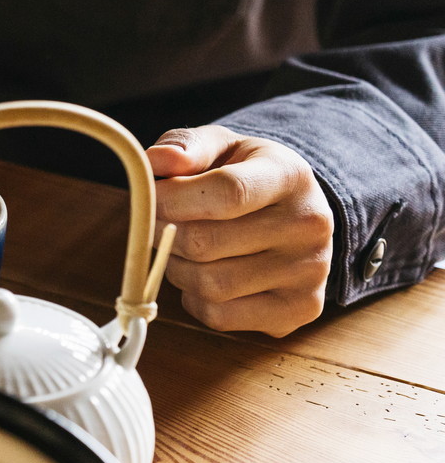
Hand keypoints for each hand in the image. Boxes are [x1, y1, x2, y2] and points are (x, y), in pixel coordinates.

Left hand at [148, 126, 335, 336]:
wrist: (293, 212)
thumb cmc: (245, 177)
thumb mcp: (220, 147)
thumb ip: (185, 146)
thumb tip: (157, 161)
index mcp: (290, 175)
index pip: (226, 192)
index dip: (171, 199)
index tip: (150, 198)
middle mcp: (310, 225)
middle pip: (205, 244)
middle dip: (165, 235)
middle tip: (161, 225)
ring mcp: (311, 272)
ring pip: (208, 285)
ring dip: (179, 270)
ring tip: (189, 250)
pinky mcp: (300, 309)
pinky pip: (220, 316)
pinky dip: (197, 300)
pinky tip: (209, 275)